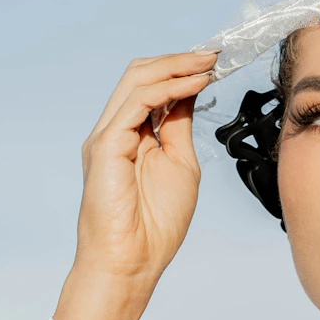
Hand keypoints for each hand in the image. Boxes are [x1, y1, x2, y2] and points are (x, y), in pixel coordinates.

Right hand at [54, 49, 217, 319]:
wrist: (131, 264)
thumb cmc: (154, 226)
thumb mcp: (180, 164)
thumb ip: (178, 128)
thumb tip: (188, 94)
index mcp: (130, 136)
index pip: (151, 87)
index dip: (181, 69)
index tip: (213, 62)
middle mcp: (114, 130)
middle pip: (140, 74)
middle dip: (178, 60)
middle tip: (213, 55)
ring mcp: (107, 136)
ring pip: (136, 80)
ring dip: (175, 66)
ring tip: (207, 63)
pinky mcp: (105, 145)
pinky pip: (136, 103)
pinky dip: (167, 88)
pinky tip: (193, 85)